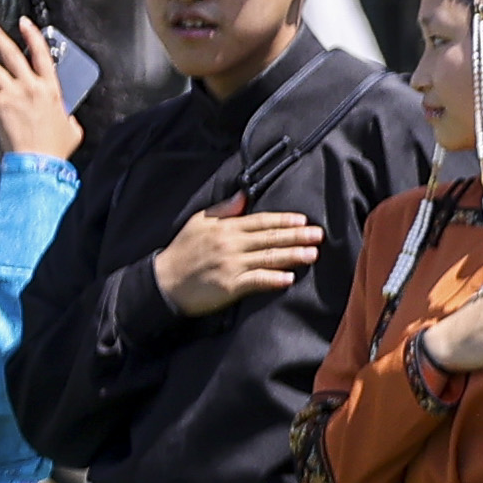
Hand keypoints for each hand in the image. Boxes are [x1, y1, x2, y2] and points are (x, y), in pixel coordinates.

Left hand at [0, 19, 83, 159]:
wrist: (39, 163)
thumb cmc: (56, 149)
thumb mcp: (72, 129)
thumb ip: (68, 117)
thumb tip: (66, 117)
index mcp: (52, 89)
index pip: (42, 54)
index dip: (32, 35)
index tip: (24, 22)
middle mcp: (31, 86)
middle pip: (11, 52)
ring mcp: (13, 93)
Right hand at [153, 203, 323, 318]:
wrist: (164, 282)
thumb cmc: (183, 251)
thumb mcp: (199, 223)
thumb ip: (224, 210)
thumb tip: (243, 196)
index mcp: (225, 228)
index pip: (260, 221)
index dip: (283, 220)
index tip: (303, 220)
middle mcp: (231, 244)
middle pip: (270, 238)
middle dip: (296, 236)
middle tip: (318, 235)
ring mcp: (231, 265)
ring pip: (268, 258)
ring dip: (292, 256)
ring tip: (312, 254)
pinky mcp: (230, 286)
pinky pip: (256, 281)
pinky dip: (273, 279)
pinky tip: (289, 278)